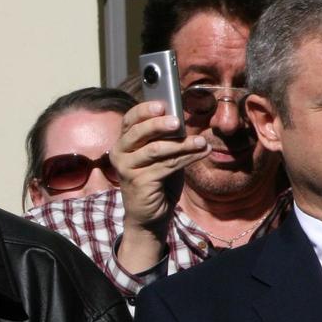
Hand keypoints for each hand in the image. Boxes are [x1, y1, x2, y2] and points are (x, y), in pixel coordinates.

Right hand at [111, 100, 208, 273]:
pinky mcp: (139, 183)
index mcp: (123, 142)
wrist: (150, 217)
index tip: (163, 104)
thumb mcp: (160, 156)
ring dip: (181, 144)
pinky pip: (166, 166)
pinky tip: (201, 153)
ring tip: (201, 142)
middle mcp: (119, 153)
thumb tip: (183, 119)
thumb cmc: (156, 182)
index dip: (145, 110)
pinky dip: (186, 158)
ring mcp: (127, 168)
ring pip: (156, 150)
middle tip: (179, 122)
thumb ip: (165, 139)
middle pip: (138, 132)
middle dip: (159, 124)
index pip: (130, 120)